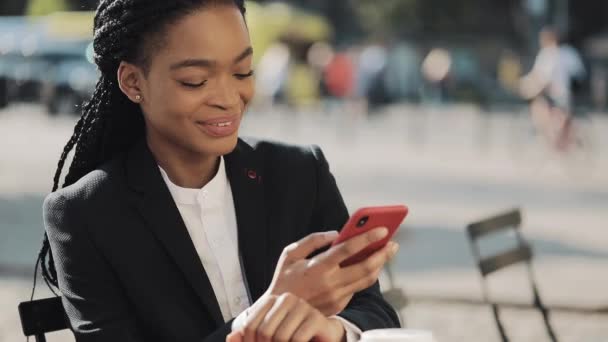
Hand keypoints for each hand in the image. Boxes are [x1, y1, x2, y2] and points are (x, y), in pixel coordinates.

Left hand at [226, 293, 344, 341]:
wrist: (322, 338)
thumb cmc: (292, 338)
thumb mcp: (268, 339)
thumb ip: (247, 339)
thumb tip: (231, 336)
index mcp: (271, 301)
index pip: (249, 326)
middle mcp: (286, 299)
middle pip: (264, 332)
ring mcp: (302, 306)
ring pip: (280, 337)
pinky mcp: (316, 318)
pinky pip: (297, 339)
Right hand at [267, 228, 399, 315]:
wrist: (280, 313)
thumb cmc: (284, 279)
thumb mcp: (290, 254)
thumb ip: (313, 240)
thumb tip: (336, 233)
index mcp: (318, 267)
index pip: (348, 250)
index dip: (367, 238)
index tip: (382, 229)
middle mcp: (330, 284)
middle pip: (365, 267)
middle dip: (383, 254)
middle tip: (393, 243)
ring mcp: (336, 297)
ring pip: (366, 280)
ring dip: (380, 265)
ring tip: (386, 252)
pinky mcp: (339, 305)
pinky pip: (356, 288)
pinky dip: (365, 275)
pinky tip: (370, 264)